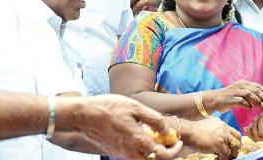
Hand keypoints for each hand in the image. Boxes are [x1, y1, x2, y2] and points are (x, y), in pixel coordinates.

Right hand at [54, 94, 182, 158]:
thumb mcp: (135, 107)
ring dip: (153, 154)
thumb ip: (153, 120)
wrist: (83, 116)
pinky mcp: (115, 153)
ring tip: (158, 141)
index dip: (174, 150)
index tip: (179, 142)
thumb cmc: (109, 108)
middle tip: (171, 144)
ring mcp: (122, 154)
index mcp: (138, 141)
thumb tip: (166, 130)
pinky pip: (132, 157)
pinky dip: (142, 152)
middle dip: (166, 155)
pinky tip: (141, 138)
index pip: (163, 155)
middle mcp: (130, 152)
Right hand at [181, 117, 241, 158]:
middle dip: (236, 148)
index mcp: (221, 124)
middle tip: (231, 154)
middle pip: (238, 139)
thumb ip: (216, 132)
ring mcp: (222, 136)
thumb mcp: (208, 127)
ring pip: (233, 148)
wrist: (188, 132)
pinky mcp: (219, 144)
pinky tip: (216, 159)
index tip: (231, 148)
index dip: (234, 141)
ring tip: (222, 158)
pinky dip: (222, 158)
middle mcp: (224, 128)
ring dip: (229, 155)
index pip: (234, 133)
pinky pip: (225, 154)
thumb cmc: (194, 131)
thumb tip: (221, 144)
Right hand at [205, 80, 262, 112]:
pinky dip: (247, 105)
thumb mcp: (240, 94)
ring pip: (249, 94)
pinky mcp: (230, 98)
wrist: (214, 99)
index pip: (257, 86)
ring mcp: (235, 91)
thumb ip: (249, 96)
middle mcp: (240, 85)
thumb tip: (262, 102)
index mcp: (243, 83)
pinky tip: (250, 109)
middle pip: (255, 90)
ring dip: (257, 100)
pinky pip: (241, 101)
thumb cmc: (229, 98)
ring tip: (262, 107)